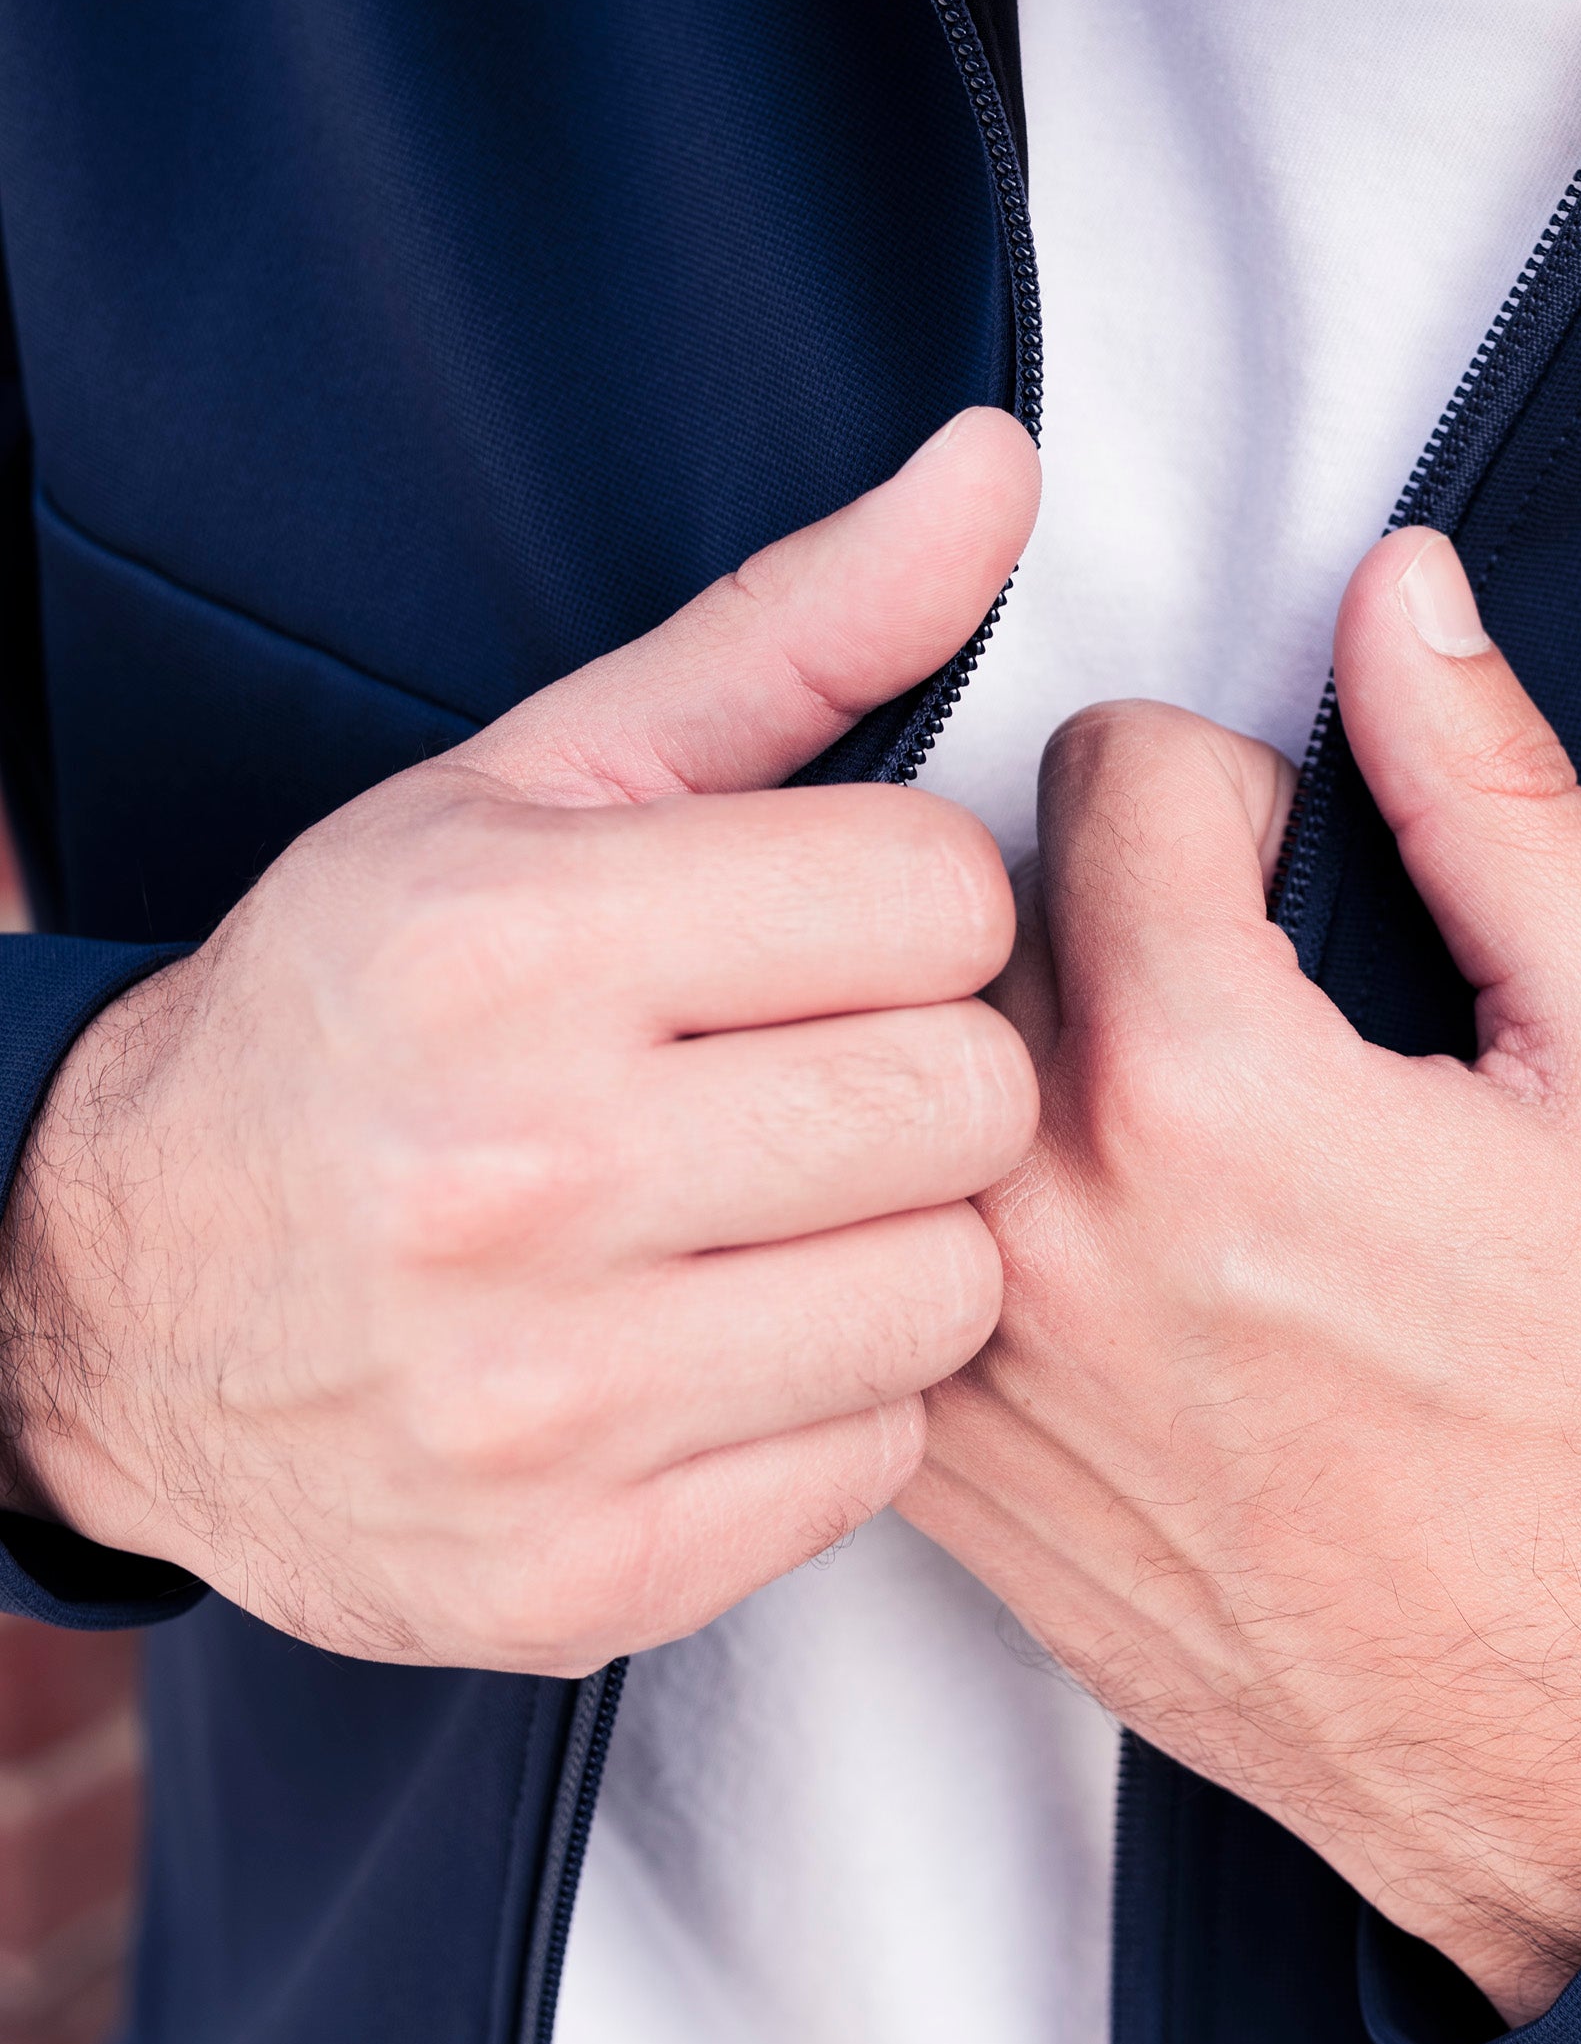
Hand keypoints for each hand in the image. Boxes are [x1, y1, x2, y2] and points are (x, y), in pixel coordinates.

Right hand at [0, 414, 1041, 1672]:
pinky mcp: (576, 1575)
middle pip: (970, 1093)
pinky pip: (875, 1461)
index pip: (938, 890)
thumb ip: (798, 632)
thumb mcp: (543, 780)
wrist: (118, 1299)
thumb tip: (1000, 467)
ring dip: (897, 1245)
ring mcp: (544, 1399)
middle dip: (917, 1072)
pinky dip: (830, 1404)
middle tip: (800, 1080)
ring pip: (954, 1289)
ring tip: (768, 1213)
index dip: (906, 906)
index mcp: (514, 941)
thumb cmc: (371, 1008)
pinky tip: (718, 1347)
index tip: (812, 938)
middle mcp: (518, 1173)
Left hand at [908, 531, 1580, 2024]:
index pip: (1104, 764)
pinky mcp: (928, 1453)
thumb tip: (1401, 592)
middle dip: (1107, 897)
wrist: (1552, 1722)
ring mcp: (961, 1341)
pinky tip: (1115, 1252)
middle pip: (980, 895)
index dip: (1231, 791)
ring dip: (1025, 1044)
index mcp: (1206, 1083)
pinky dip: (975, 1196)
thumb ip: (1498, 799)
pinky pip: (884, 1226)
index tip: (1293, 878)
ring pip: (910, 1060)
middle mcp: (1039, 1207)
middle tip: (1236, 995)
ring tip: (1175, 1122)